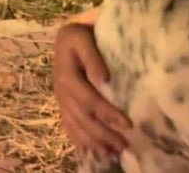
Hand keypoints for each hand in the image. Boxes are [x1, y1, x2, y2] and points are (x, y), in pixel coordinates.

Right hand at [52, 22, 131, 158]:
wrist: (65, 35)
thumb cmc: (80, 34)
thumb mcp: (83, 38)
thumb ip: (92, 57)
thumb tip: (104, 79)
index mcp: (67, 77)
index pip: (90, 100)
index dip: (108, 115)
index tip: (128, 126)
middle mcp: (61, 92)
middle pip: (83, 118)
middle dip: (104, 135)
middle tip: (123, 146)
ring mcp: (60, 100)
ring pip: (76, 126)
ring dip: (94, 142)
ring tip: (112, 153)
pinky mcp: (62, 104)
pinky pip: (68, 126)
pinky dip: (80, 140)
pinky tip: (92, 150)